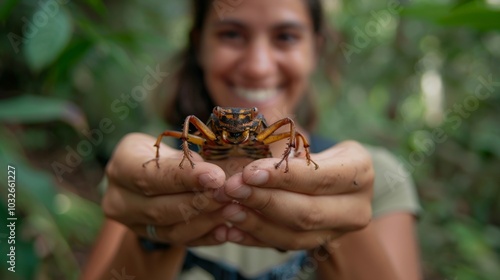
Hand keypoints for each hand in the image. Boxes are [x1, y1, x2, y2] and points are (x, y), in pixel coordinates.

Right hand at [102, 133, 227, 245]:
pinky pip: (179, 242)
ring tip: (234, 210)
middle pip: (160, 208)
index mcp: (121, 165)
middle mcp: (118, 198)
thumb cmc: (167, 153)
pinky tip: (226, 229)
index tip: (217, 177)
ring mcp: (132, 223)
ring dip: (206, 221)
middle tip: (230, 195)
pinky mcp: (149, 237)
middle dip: (200, 202)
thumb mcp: (173, 145)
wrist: (152, 173)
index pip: (151, 176)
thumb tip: (220, 174)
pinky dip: (205, 236)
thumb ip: (190, 160)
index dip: (185, 179)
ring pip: (170, 230)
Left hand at [215, 141, 373, 250]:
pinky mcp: (321, 244)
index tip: (248, 174)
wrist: (338, 184)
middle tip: (230, 190)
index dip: (282, 178)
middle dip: (263, 201)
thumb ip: (286, 150)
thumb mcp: (311, 145)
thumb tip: (251, 153)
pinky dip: (255, 239)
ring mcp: (340, 231)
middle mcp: (357, 207)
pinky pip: (285, 246)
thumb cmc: (319, 155)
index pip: (319, 178)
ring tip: (226, 209)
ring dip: (255, 223)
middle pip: (307, 212)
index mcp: (359, 172)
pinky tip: (230, 230)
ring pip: (295, 235)